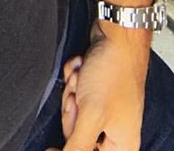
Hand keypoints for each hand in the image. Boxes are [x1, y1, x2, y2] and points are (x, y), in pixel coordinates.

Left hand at [45, 21, 148, 150]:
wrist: (116, 35)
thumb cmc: (113, 74)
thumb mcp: (91, 117)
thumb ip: (77, 147)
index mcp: (121, 145)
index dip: (69, 150)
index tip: (51, 147)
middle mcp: (115, 129)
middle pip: (77, 134)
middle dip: (72, 110)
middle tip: (78, 97)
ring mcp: (105, 108)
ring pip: (74, 111)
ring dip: (72, 90)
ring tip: (81, 78)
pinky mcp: (95, 89)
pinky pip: (75, 91)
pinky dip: (74, 78)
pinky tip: (80, 67)